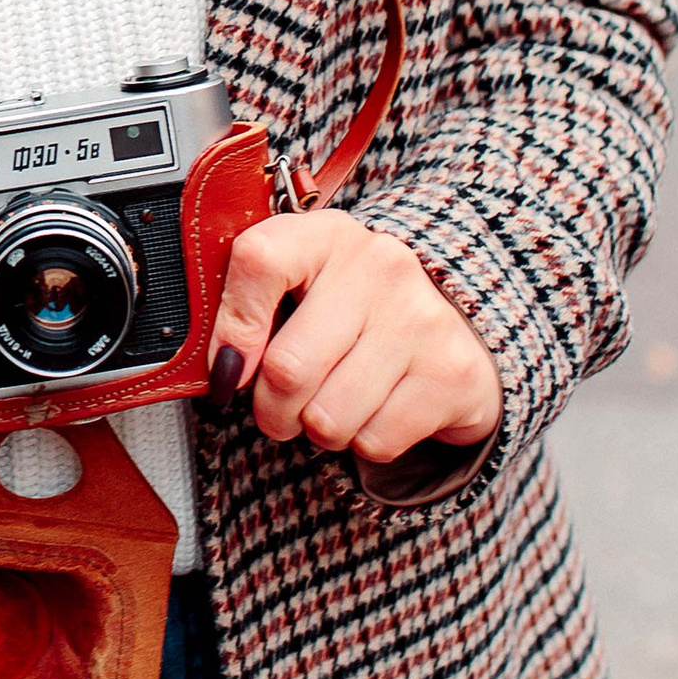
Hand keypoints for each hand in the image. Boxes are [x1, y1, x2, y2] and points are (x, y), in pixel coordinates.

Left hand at [207, 210, 500, 469]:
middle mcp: (379, 265)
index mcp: (326, 235)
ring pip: (328, 417)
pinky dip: (362, 443)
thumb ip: (248, 311)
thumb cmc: (350, 313)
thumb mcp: (300, 288)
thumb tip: (222, 370)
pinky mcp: (450, 373)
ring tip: (332, 405)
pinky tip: (375, 410)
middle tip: (279, 408)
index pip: (259, 260)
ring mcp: (421, 318)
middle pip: (287, 368)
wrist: (455, 329)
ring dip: (317, 430)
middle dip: (271, 409)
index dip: (233, 327)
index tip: (228, 366)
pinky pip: (373, 442)